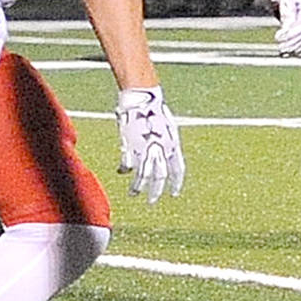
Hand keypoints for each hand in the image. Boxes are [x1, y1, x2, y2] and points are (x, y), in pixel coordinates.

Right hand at [115, 86, 184, 202]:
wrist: (143, 99)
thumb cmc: (154, 110)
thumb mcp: (166, 128)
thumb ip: (164, 144)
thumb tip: (159, 156)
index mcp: (173, 145)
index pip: (178, 170)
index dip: (176, 183)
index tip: (174, 193)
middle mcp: (161, 150)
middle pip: (160, 176)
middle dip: (155, 190)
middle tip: (152, 201)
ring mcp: (146, 149)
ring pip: (143, 176)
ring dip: (138, 187)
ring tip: (134, 194)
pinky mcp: (132, 147)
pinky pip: (128, 165)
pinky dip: (125, 170)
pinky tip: (122, 172)